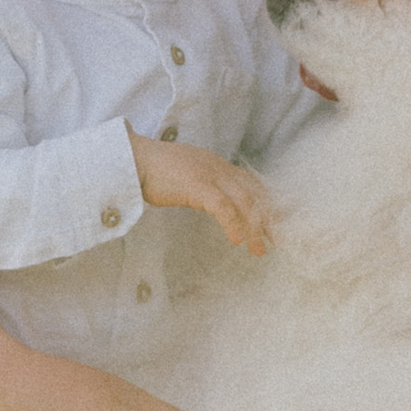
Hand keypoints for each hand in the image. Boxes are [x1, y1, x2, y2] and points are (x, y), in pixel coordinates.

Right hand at [130, 131, 272, 257]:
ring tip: (258, 249)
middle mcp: (220, 168)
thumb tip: (219, 205)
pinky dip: (232, 223)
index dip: (266, 204)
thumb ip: (207, 187)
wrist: (135, 160)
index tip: (275, 224)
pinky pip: (221, 206)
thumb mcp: (190, 176)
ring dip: (253, 227)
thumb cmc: (157, 172)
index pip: (252, 184)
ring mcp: (209, 175)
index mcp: (219, 165)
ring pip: (243, 202)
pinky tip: (236, 239)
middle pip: (254, 194)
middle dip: (267, 219)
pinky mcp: (197, 185)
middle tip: (275, 241)